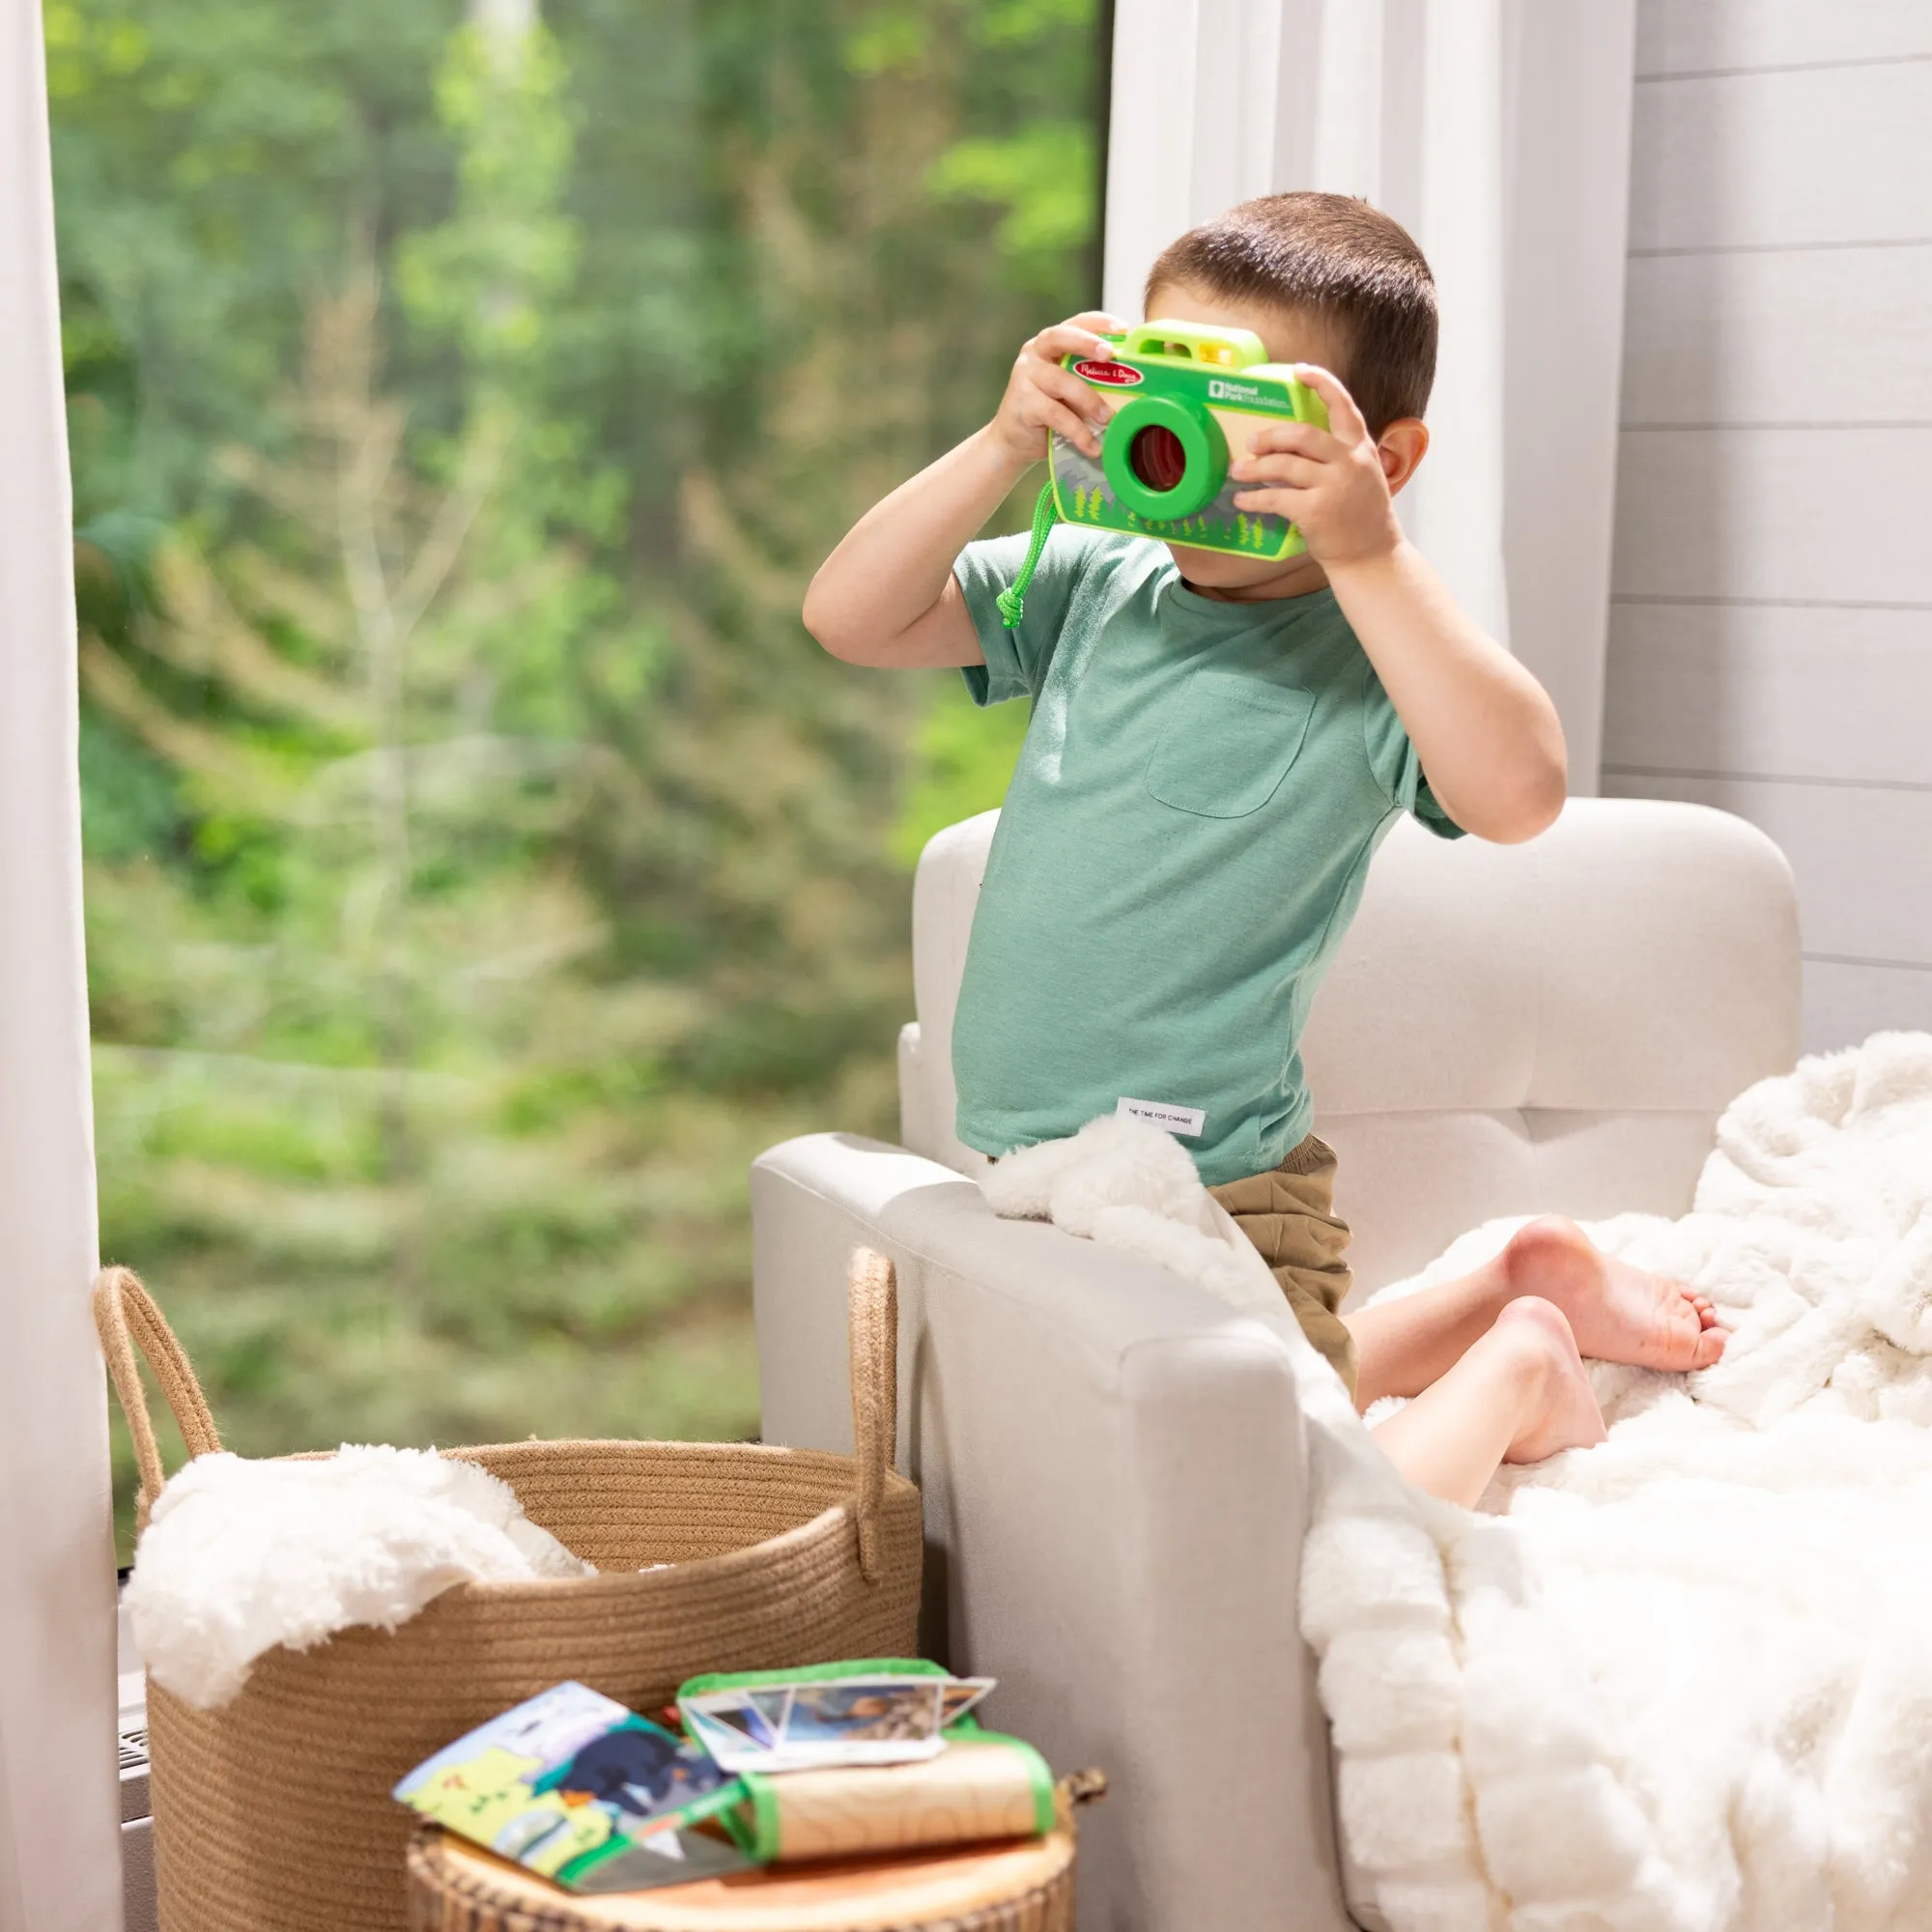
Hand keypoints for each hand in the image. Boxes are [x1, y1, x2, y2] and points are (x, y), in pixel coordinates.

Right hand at [986, 311, 1129, 469]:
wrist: (1014, 441)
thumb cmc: (1050, 412)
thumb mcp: (1072, 389)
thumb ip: (1091, 378)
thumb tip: (1136, 380)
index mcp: (1051, 344)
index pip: (1076, 323)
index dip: (1099, 322)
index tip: (1124, 328)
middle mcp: (1035, 354)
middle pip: (1061, 338)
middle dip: (1087, 342)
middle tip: (1109, 354)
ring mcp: (1025, 377)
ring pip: (1061, 381)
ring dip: (1089, 400)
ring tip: (1108, 419)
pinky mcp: (1023, 404)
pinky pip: (1056, 415)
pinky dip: (1077, 431)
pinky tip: (1092, 446)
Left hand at [1227, 364, 1403, 568]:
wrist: (1372, 555)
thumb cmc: (1361, 516)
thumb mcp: (1362, 476)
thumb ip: (1339, 456)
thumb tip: (1296, 443)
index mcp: (1360, 448)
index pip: (1344, 405)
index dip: (1321, 383)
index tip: (1299, 370)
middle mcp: (1349, 462)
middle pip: (1302, 434)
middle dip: (1271, 436)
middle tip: (1251, 442)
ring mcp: (1334, 486)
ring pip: (1285, 465)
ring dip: (1254, 467)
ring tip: (1237, 471)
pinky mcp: (1316, 511)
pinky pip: (1275, 497)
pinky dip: (1254, 497)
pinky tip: (1242, 499)